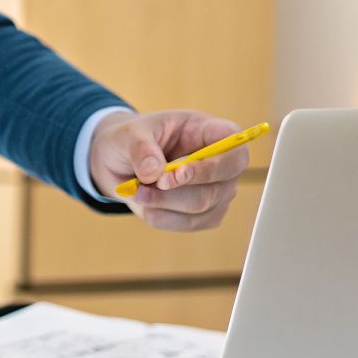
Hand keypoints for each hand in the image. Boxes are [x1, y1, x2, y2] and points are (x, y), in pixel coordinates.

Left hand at [89, 109, 249, 231]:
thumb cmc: (133, 140)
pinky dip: (160, 216)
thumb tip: (154, 172)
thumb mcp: (129, 134)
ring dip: (163, 204)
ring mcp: (218, 192)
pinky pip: (187, 224)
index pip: (236, 152)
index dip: (213, 166)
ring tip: (137, 191)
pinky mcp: (205, 215)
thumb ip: (141, 149)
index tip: (178, 172)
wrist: (121, 163)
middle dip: (177, 191)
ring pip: (200, 209)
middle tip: (145, 185)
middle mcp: (223, 165)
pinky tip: (146, 203)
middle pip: (217, 188)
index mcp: (212, 133)